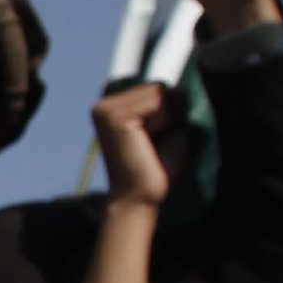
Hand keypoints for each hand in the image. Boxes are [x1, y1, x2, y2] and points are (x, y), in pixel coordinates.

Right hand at [89, 80, 176, 208]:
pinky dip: (165, 121)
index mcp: (111, 107)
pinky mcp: (116, 117)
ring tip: (153, 142)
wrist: (140, 198)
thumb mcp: (167, 127)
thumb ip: (170, 104)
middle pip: (158, 85)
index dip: (169, 109)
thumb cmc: (155, 168)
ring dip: (169, 117)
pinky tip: (149, 141)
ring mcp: (107, 109)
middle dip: (170, 111)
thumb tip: (179, 85)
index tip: (157, 137)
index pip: (154, 87)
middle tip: (157, 142)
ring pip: (160, 91)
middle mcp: (103, 105)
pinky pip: (158, 101)